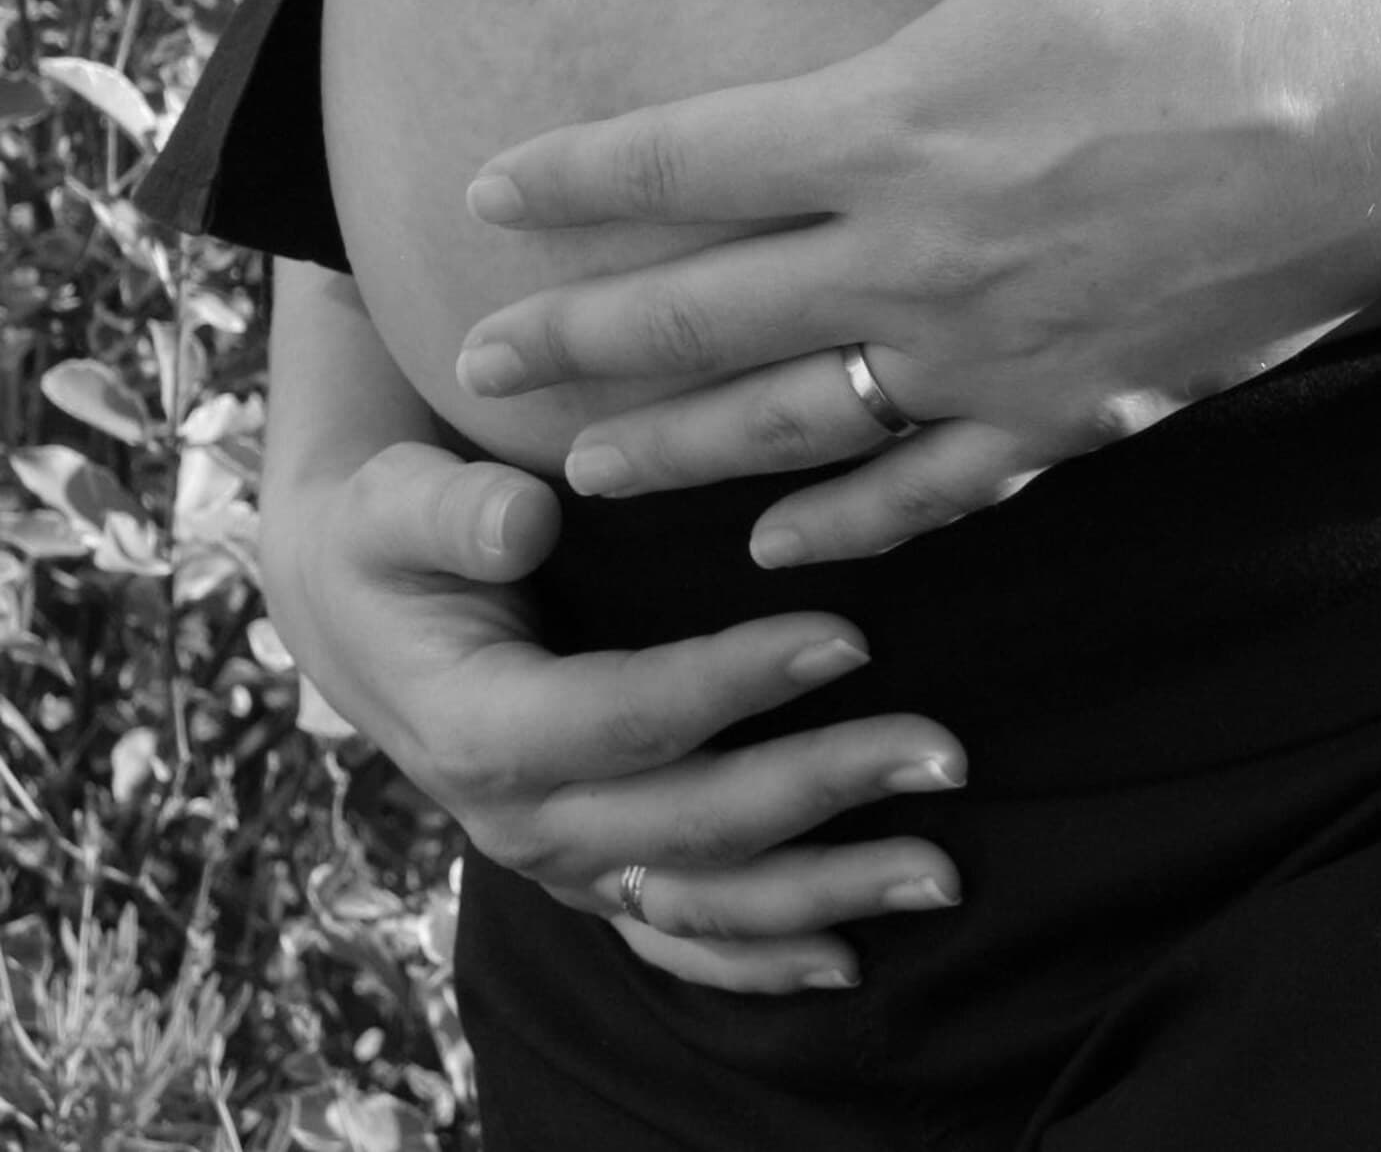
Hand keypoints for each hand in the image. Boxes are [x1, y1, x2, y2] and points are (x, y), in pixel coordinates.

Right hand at [258, 432, 963, 992]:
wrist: (354, 609)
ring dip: (826, 893)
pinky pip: (674, 935)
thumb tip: (527, 516)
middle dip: (825, 789)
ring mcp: (559, 859)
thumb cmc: (387, 537)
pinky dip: (759, 960)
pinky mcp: (584, 871)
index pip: (629, 716)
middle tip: (945, 752)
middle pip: (692, 822)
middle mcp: (523, 819)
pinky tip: (848, 953)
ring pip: (701, 903)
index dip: (736, 683)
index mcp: (480, 725)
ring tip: (940, 871)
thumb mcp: (390, 503)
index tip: (846, 636)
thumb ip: (449, 508)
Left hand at [456, 0, 1380, 563]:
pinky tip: (777, 544)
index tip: (482, 200)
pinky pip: (931, 490)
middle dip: (574, 343)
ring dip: (671, 449)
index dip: (569, 181)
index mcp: (890, 122)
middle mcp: (917, 261)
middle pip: (698, 318)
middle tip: (477, 367)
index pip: (677, 164)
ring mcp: (992, 356)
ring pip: (789, 428)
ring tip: (578, 468)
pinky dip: (844, 522)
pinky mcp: (1072, 414)